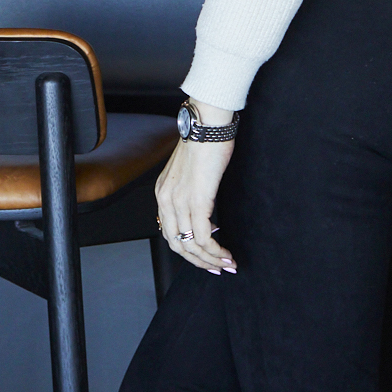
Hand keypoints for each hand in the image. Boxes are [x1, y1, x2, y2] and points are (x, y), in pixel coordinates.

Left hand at [154, 107, 237, 274]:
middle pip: (177, 245)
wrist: (207, 123)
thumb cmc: (204, 142)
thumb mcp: (189, 171)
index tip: (206, 258)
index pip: (169, 233)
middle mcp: (166, 200)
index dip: (187, 251)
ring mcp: (180, 201)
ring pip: (191, 245)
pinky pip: (204, 237)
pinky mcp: (197, 200)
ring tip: (228, 264)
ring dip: (211, 260)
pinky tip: (228, 254)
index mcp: (162, 193)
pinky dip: (216, 251)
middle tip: (218, 268)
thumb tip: (200, 209)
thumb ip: (188, 191)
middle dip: (199, 262)